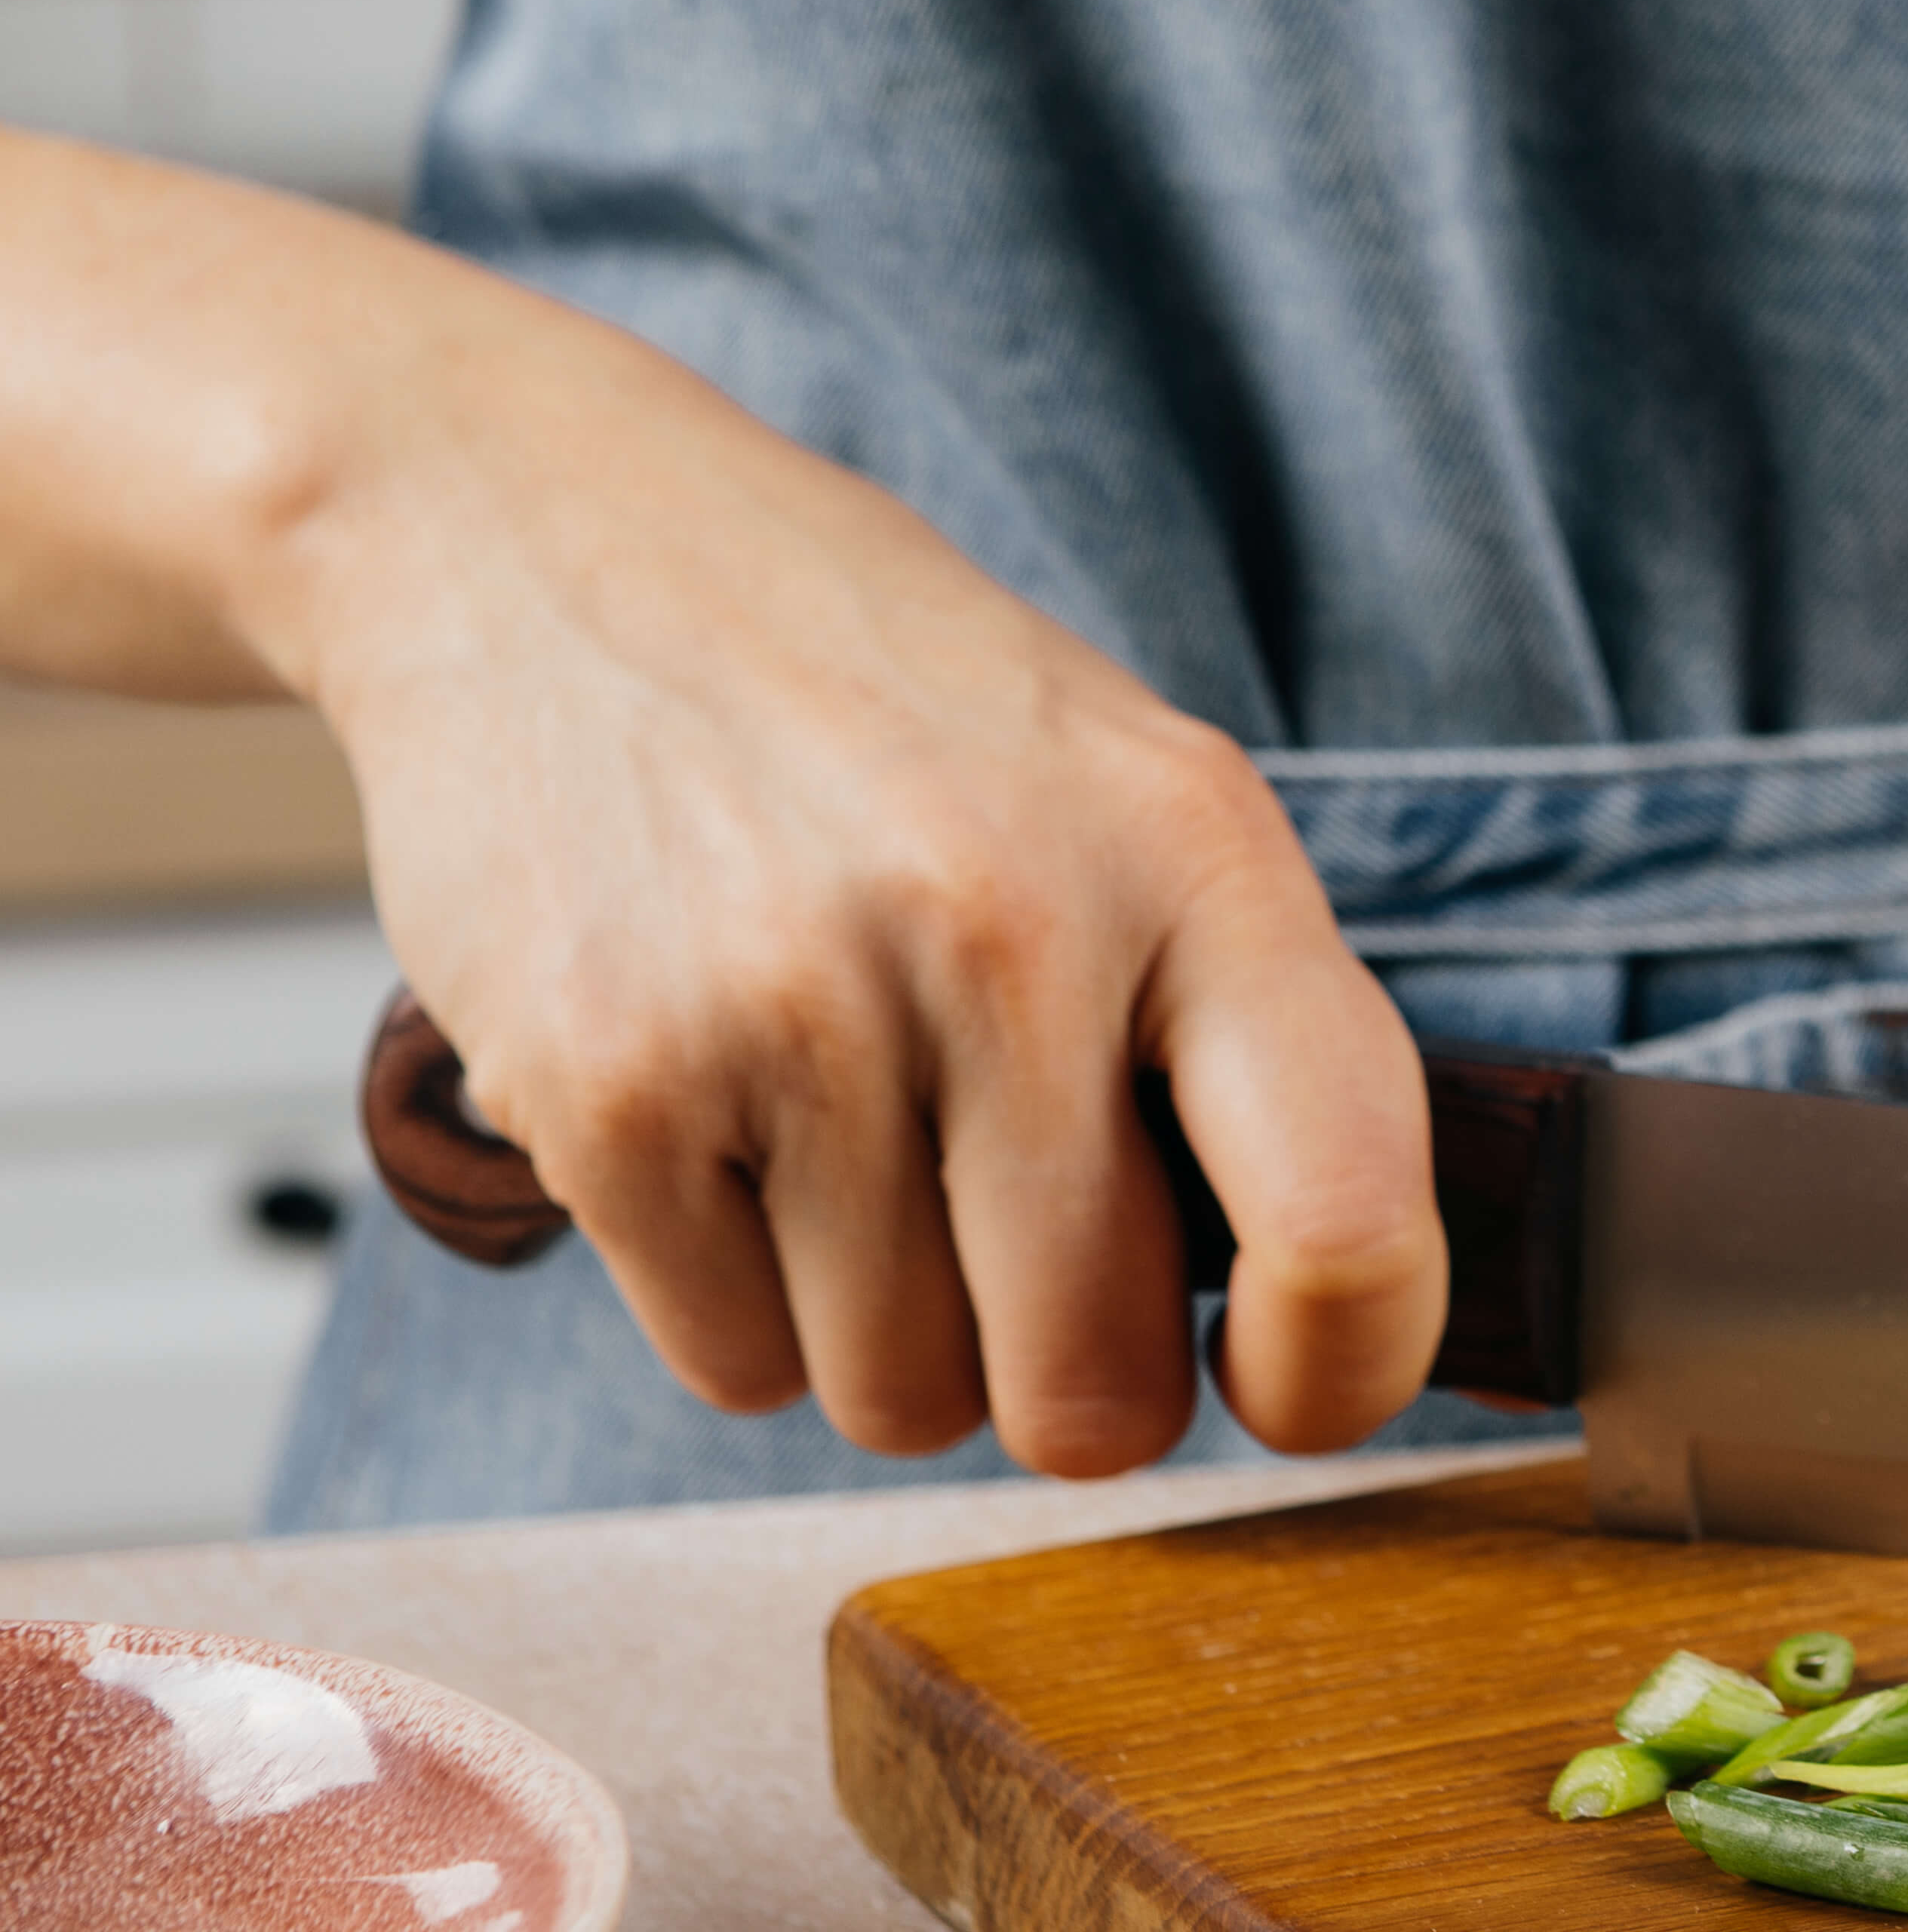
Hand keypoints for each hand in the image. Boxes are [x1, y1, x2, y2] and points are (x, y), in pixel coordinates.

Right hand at [273, 289, 1441, 1471]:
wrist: (537, 531)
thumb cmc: (882, 705)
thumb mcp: (1131, 794)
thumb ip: (1253, 1033)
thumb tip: (1337, 1314)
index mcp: (1193, 856)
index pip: (1346, 1220)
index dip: (1338, 1370)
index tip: (1279, 1383)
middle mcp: (1009, 933)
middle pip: (1093, 1386)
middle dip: (1064, 1374)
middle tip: (1012, 1248)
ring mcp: (795, 1014)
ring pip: (903, 1400)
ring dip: (887, 1332)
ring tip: (846, 1134)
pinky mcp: (607, 1090)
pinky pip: (737, 1365)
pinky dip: (740, 1301)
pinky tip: (726, 1125)